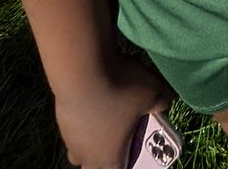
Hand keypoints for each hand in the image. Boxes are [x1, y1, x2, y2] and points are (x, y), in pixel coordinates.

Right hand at [56, 55, 173, 168]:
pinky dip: (84, 114)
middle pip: (94, 164)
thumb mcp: (154, 93)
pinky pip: (73, 123)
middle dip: (106, 154)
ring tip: (107, 111)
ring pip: (80, 145)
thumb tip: (167, 102)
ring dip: (92, 135)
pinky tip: (94, 94)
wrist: (81, 67)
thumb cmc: (120, 89)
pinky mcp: (60, 116)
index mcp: (109, 159)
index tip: (138, 148)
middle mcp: (85, 154)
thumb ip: (164, 102)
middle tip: (122, 134)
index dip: (129, 162)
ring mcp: (69, 136)